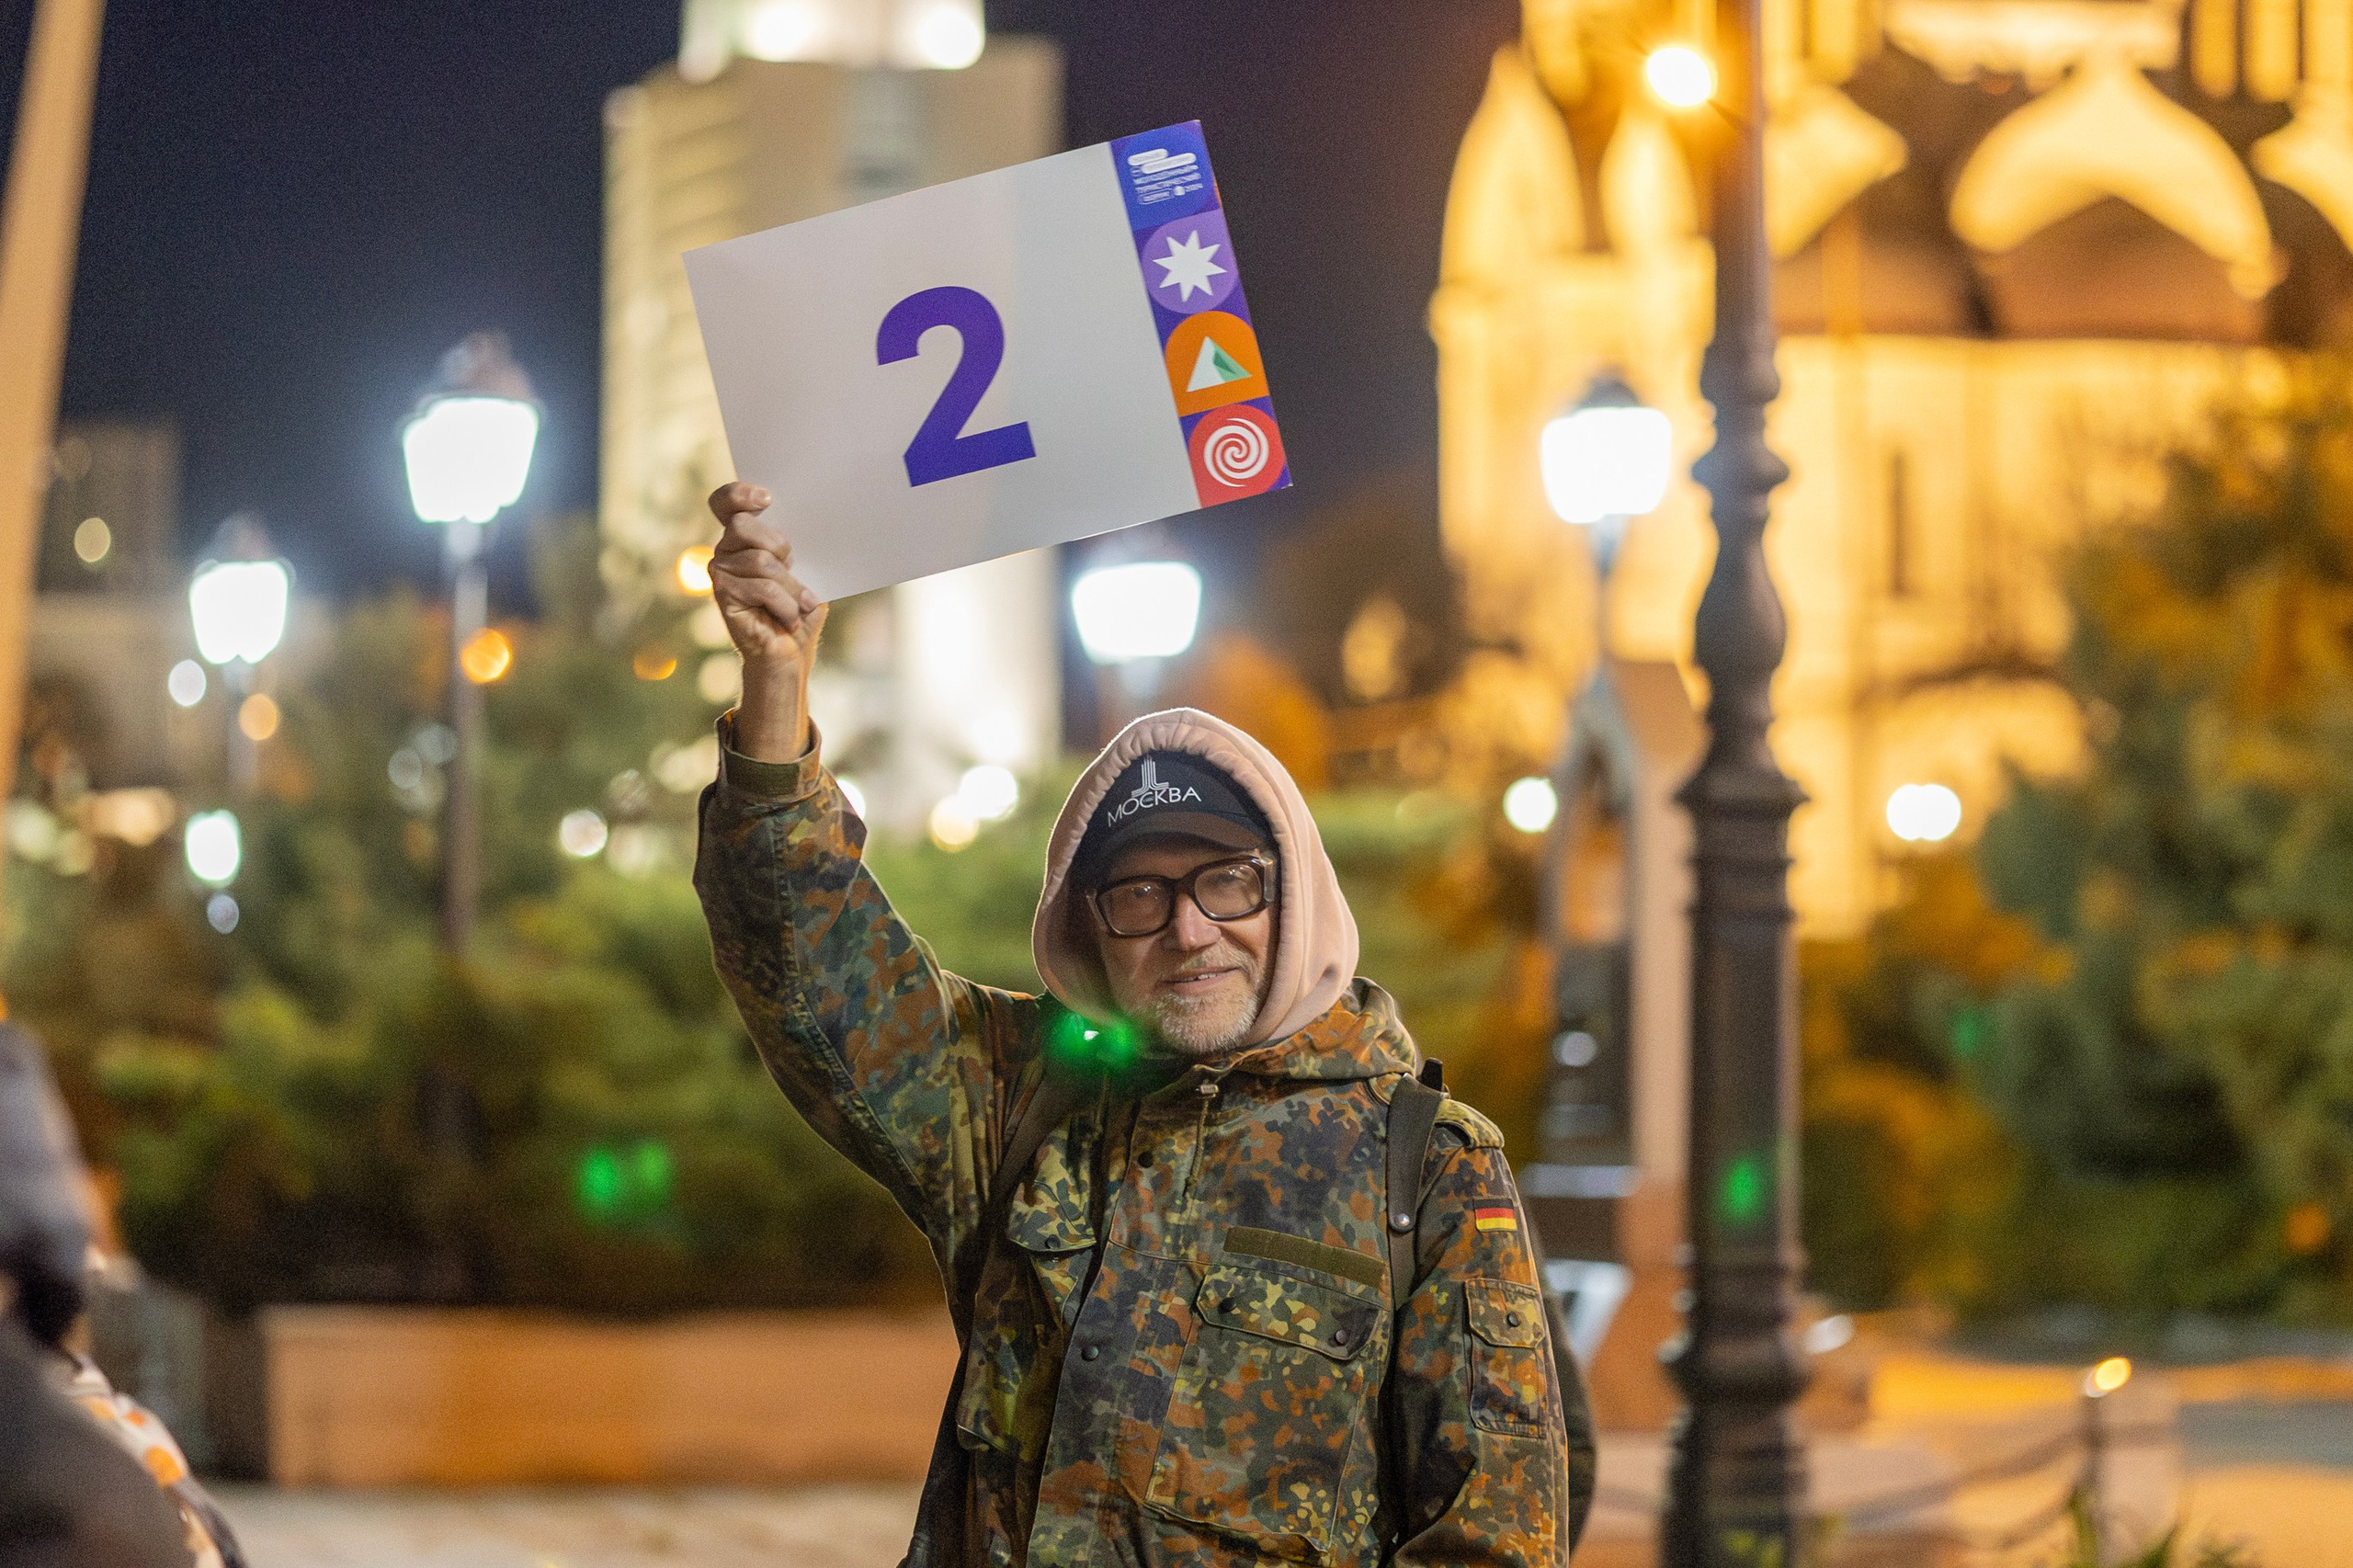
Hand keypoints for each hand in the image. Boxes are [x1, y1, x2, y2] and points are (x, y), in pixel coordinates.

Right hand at [707, 482, 826, 761]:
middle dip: (779, 545)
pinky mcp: (722, 595)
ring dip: (790, 585)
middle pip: (743, 525)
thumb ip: (794, 547)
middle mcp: (726, 549)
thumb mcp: (805, 571)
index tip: (767, 499)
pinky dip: (784, 604)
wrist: (790, 653)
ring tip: (801, 603)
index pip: (725, 502)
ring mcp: (720, 571)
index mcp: (744, 536)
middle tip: (793, 565)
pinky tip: (789, 618)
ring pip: (760, 561)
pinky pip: (761, 587)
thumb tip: (806, 525)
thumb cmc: (799, 608)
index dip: (739, 494)